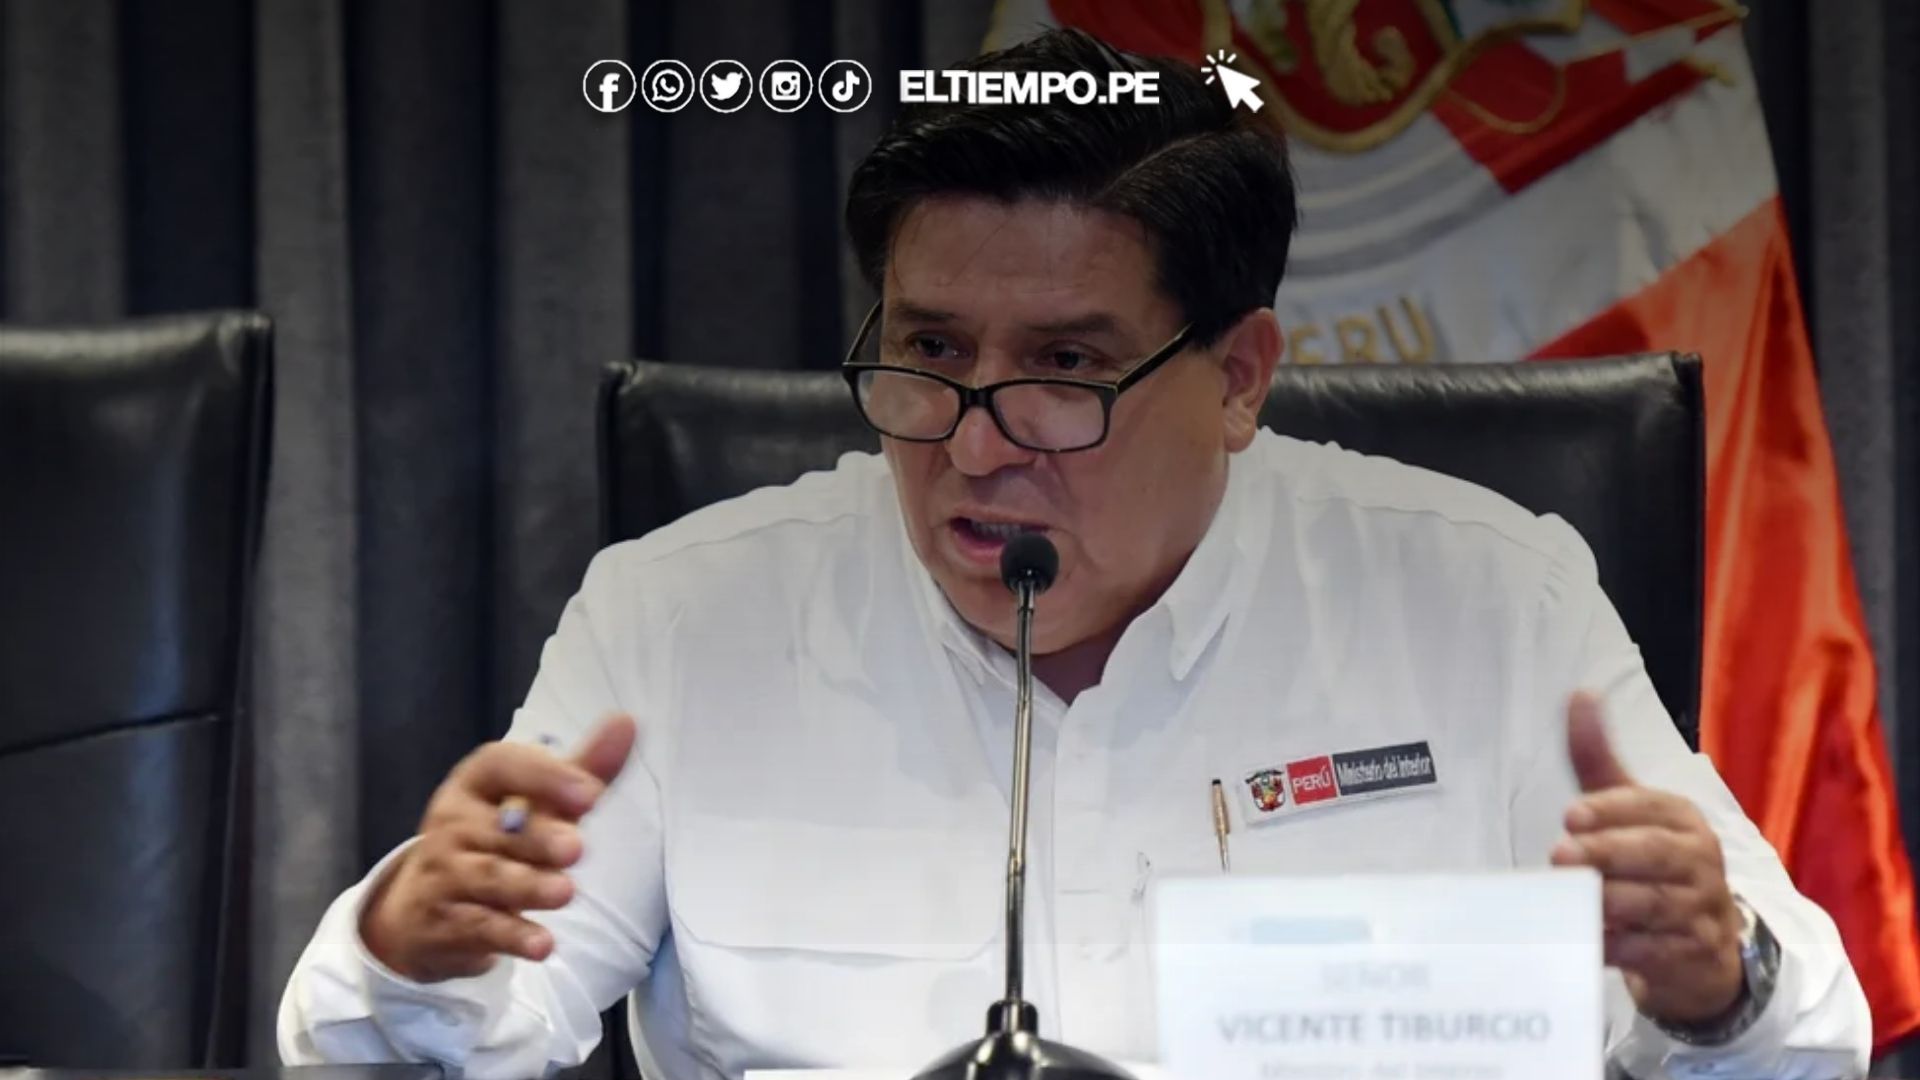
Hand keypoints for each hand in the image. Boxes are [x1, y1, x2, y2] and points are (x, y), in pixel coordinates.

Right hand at [359, 714, 637, 982]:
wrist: (423, 909)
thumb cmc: (496, 842)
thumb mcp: (535, 804)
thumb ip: (581, 770)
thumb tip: (628, 723)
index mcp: (474, 784)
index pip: (500, 765)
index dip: (544, 775)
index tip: (591, 793)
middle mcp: (452, 824)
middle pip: (496, 828)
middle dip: (538, 838)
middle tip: (576, 846)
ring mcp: (444, 875)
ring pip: (487, 878)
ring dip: (527, 886)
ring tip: (565, 891)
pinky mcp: (444, 923)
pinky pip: (480, 928)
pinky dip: (512, 936)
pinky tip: (543, 945)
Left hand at [1549, 692, 1744, 1025]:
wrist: (1703, 946)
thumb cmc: (1653, 863)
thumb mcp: (1629, 810)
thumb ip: (1598, 759)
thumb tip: (1580, 693)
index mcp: (1683, 819)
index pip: (1650, 806)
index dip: (1611, 809)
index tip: (1571, 814)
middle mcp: (1700, 859)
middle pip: (1654, 853)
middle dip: (1607, 853)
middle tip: (1561, 855)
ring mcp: (1700, 908)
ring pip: (1653, 903)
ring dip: (1610, 901)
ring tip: (1575, 898)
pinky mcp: (1692, 954)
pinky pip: (1653, 951)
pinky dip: (1621, 948)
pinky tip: (1594, 941)